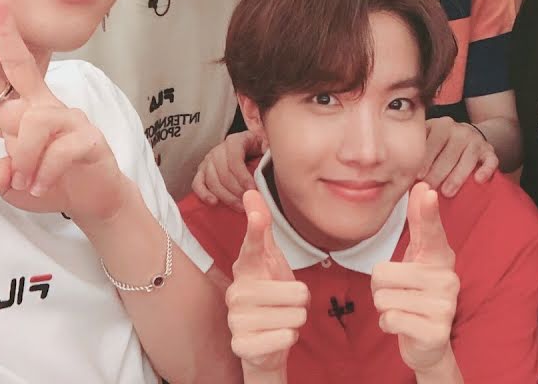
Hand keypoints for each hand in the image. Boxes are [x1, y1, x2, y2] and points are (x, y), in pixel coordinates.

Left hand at [0, 1, 128, 225]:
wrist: (95, 198)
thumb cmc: (55, 183)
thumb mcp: (14, 184)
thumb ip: (0, 174)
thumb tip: (2, 171)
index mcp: (23, 113)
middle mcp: (44, 107)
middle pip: (22, 64)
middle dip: (6, 34)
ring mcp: (69, 119)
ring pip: (34, 124)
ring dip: (26, 159)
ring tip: (29, 182)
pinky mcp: (89, 136)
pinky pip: (58, 151)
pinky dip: (45, 173)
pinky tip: (44, 185)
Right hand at [192, 130, 262, 209]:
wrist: (246, 148)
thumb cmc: (257, 148)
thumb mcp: (265, 143)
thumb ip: (268, 147)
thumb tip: (269, 152)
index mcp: (235, 141)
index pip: (234, 159)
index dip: (243, 176)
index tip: (253, 189)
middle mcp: (218, 150)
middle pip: (224, 173)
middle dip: (237, 191)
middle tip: (249, 202)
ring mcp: (208, 161)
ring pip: (212, 181)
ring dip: (226, 197)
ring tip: (240, 206)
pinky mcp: (201, 172)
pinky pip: (197, 184)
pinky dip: (204, 194)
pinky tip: (214, 203)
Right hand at [226, 190, 308, 375]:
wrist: (261, 343)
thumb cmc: (270, 294)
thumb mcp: (270, 259)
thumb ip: (262, 228)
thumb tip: (251, 191)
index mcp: (246, 268)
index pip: (253, 245)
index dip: (256, 228)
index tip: (258, 214)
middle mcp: (237, 292)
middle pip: (298, 291)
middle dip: (301, 301)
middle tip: (286, 304)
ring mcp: (236, 320)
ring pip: (296, 315)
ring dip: (296, 320)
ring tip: (281, 320)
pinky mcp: (242, 345)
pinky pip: (286, 337)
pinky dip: (289, 338)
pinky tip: (275, 337)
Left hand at [372, 182, 459, 373]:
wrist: (429, 343)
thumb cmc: (418, 292)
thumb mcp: (418, 256)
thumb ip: (420, 222)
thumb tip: (422, 184)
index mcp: (440, 257)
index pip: (432, 230)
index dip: (428, 211)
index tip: (428, 191)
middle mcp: (447, 278)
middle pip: (381, 273)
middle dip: (380, 287)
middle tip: (400, 294)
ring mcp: (444, 306)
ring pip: (382, 298)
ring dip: (384, 307)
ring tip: (404, 309)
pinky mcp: (435, 332)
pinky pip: (389, 319)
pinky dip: (388, 325)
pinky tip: (405, 325)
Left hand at [421, 117, 497, 195]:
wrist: (470, 137)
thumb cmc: (441, 145)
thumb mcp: (428, 141)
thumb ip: (416, 152)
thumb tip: (398, 174)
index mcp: (439, 126)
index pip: (431, 142)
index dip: (424, 160)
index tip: (416, 177)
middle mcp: (458, 130)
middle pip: (448, 153)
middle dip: (437, 172)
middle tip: (428, 189)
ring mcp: (475, 140)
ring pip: (468, 157)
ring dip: (457, 176)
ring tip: (447, 192)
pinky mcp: (489, 151)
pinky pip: (490, 160)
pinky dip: (486, 170)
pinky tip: (479, 180)